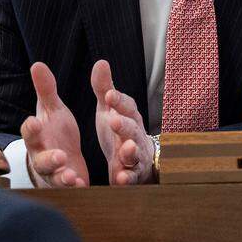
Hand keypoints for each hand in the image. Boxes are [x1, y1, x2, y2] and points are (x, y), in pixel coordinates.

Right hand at [21, 62, 89, 187]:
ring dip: (63, 178)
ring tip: (71, 177)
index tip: (34, 122)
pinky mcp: (69, 186)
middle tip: (59, 156)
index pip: (30, 132)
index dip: (31, 128)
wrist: (62, 160)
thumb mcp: (53, 110)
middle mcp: (43, 157)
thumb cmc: (55, 132)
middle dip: (49, 159)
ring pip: (56, 178)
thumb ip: (46, 91)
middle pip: (41, 161)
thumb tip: (37, 64)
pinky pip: (71, 190)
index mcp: (38, 137)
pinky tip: (83, 185)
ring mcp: (55, 175)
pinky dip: (76, 188)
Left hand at [91, 59, 155, 184]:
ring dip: (131, 152)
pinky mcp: (131, 175)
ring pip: (134, 153)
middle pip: (132, 129)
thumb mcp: (109, 109)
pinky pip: (131, 177)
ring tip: (126, 149)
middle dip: (124, 125)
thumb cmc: (121, 129)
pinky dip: (128, 178)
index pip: (126, 106)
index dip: (119, 101)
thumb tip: (101, 62)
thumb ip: (104, 88)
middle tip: (114, 120)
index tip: (108, 94)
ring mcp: (134, 156)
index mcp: (128, 116)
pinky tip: (122, 179)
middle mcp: (134, 135)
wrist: (140, 160)